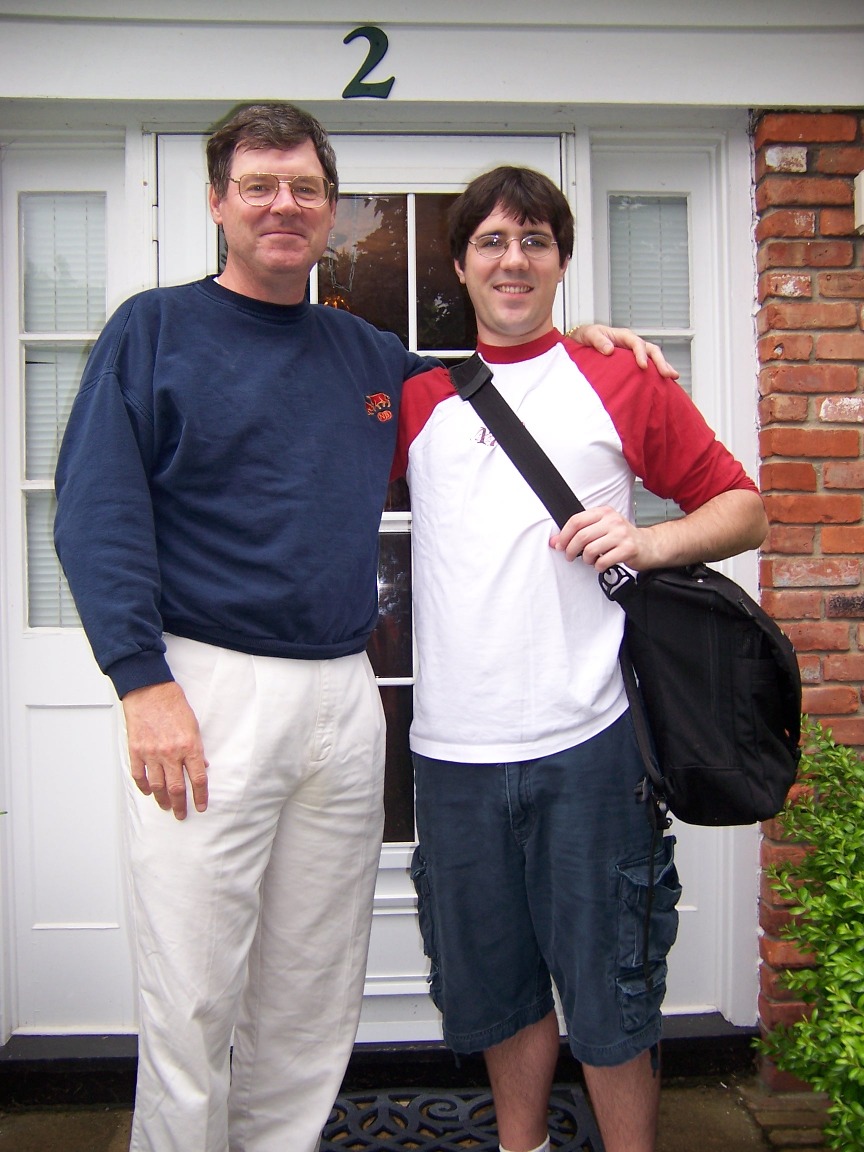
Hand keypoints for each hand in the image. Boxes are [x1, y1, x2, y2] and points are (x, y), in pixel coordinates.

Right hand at [122, 681, 208, 819]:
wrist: (149, 691)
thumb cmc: (173, 705)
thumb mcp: (194, 726)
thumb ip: (197, 749)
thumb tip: (203, 766)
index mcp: (189, 746)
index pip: (198, 779)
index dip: (200, 796)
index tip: (201, 806)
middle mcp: (171, 753)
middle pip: (177, 788)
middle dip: (180, 805)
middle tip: (181, 815)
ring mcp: (152, 753)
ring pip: (157, 786)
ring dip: (162, 799)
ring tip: (166, 806)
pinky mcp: (136, 751)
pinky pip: (139, 775)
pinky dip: (144, 786)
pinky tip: (148, 792)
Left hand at [550, 506, 659, 572]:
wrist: (648, 545)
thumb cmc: (622, 538)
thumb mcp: (601, 529)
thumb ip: (579, 532)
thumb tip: (555, 541)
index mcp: (604, 512)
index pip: (576, 520)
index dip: (564, 535)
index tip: (560, 545)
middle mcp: (612, 521)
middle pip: (581, 536)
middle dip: (571, 550)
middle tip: (570, 556)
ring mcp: (621, 534)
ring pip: (591, 549)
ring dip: (586, 559)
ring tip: (590, 560)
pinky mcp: (628, 549)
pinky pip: (604, 561)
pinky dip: (598, 566)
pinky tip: (601, 564)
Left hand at [568, 324, 678, 378]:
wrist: (584, 341)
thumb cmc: (587, 336)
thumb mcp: (589, 335)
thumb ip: (598, 341)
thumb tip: (609, 350)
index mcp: (624, 336)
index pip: (637, 344)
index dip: (641, 354)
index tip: (643, 366)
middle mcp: (632, 343)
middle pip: (651, 350)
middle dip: (661, 362)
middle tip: (668, 374)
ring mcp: (634, 352)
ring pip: (654, 357)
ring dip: (664, 366)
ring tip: (673, 377)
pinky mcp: (633, 361)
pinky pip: (648, 365)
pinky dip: (656, 372)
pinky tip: (663, 382)